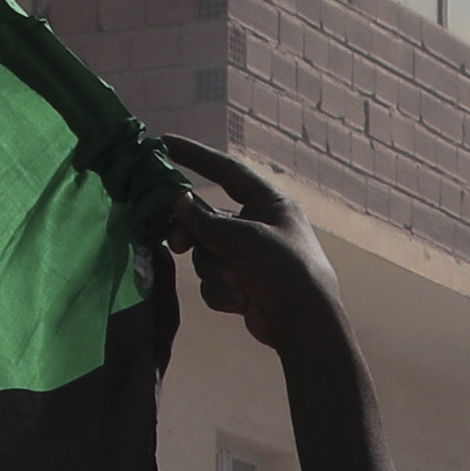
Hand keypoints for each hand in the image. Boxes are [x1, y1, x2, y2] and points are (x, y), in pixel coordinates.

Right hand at [139, 130, 346, 366]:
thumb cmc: (286, 270)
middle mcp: (256, 225)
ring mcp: (247, 257)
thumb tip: (177, 201)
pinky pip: (212, 280)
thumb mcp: (246, 238)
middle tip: (178, 242)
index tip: (164, 144)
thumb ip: (207, 221)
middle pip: (206, 218)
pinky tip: (243, 300)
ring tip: (237, 281)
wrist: (304, 326)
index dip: (196, 157)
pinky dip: (223, 291)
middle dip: (195, 234)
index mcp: (268, 203)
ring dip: (216, 270)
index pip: (226, 171)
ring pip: (206, 254)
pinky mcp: (240, 284)